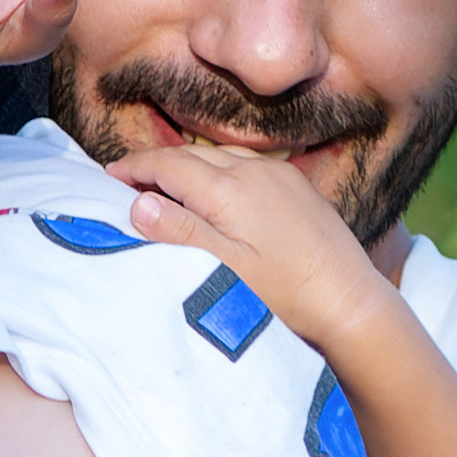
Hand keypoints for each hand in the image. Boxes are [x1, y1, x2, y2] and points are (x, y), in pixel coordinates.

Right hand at [107, 133, 388, 360]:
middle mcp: (253, 171)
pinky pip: (246, 164)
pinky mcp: (296, 185)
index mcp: (229, 190)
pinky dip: (219, 171)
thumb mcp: (225, 270)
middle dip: (155, 165)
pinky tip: (215, 191)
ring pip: (219, 157)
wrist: (348, 300)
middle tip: (127, 182)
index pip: (167, 166)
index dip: (133, 169)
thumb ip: (182, 232)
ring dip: (187, 166)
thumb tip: (138, 204)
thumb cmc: (285, 294)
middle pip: (190, 156)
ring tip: (165, 187)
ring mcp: (278, 175)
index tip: (108, 178)